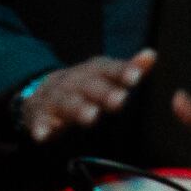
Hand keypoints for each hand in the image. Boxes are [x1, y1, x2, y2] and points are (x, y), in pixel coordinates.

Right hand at [16, 49, 155, 142]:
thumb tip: (151, 55)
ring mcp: (56, 99)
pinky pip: (39, 122)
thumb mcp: (105, 74)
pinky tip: (44, 135)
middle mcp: (74, 82)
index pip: (109, 69)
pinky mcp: (40, 117)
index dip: (122, 72)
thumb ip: (128, 68)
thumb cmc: (84, 84)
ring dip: (79, 109)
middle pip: (90, 87)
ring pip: (68, 104)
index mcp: (93, 71)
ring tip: (91, 117)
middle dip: (105, 93)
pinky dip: (41, 128)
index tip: (135, 77)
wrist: (42, 91)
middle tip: (120, 101)